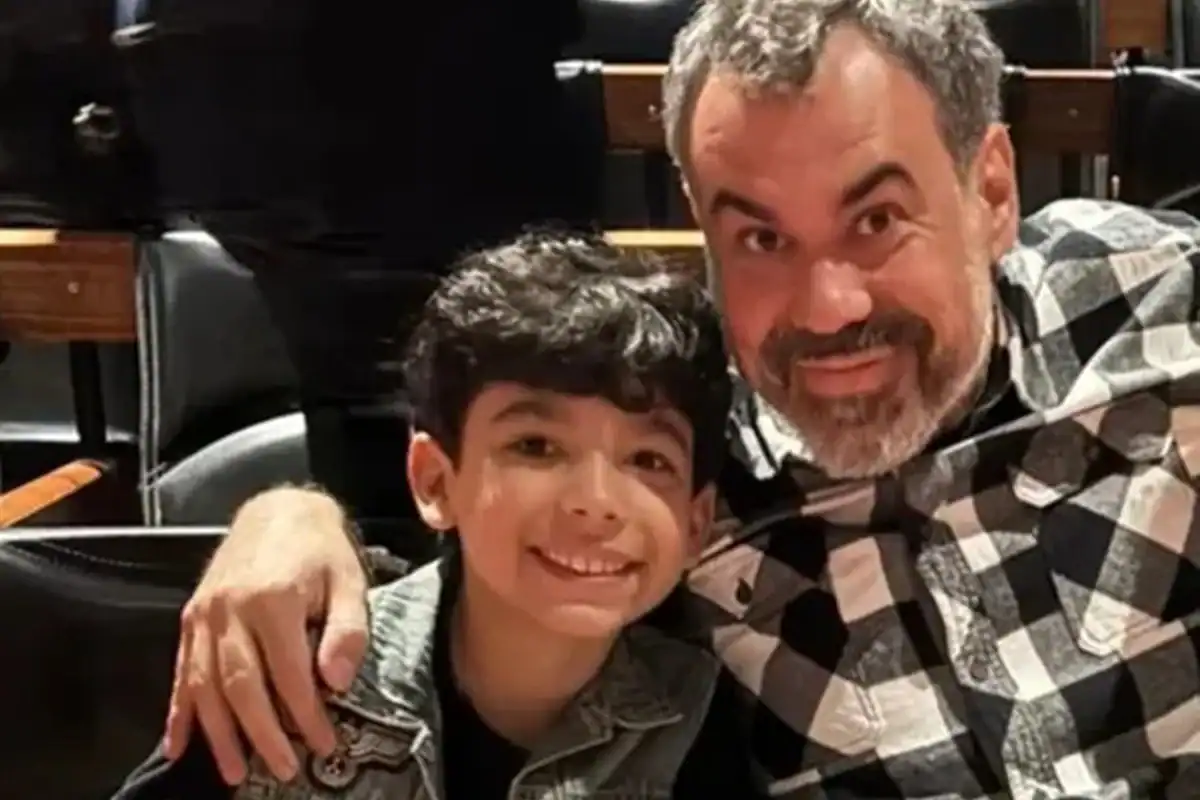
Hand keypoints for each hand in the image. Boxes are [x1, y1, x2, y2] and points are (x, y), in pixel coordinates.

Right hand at [163, 487, 369, 784]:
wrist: (278, 508)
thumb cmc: (320, 549)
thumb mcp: (349, 581)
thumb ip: (348, 630)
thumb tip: (337, 684)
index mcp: (274, 600)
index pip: (290, 674)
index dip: (307, 715)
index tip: (325, 745)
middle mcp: (232, 609)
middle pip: (242, 687)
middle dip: (261, 735)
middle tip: (282, 769)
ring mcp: (205, 614)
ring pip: (206, 685)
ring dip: (218, 734)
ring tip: (233, 772)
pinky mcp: (191, 616)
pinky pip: (182, 670)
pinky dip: (178, 711)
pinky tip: (179, 744)